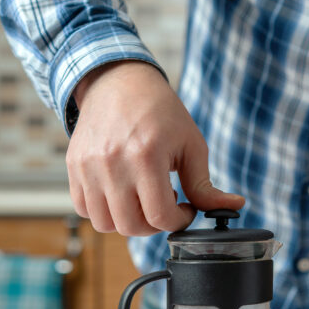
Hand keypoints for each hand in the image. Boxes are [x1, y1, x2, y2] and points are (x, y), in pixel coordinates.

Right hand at [67, 60, 243, 235]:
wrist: (119, 82)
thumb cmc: (161, 112)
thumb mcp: (191, 145)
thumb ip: (205, 185)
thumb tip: (235, 206)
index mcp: (145, 156)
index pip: (160, 217)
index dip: (179, 220)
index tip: (185, 208)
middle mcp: (112, 164)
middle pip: (132, 226)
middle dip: (154, 224)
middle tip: (164, 204)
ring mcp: (88, 166)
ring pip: (105, 224)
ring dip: (128, 220)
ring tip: (142, 198)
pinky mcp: (74, 166)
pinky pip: (84, 209)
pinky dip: (104, 211)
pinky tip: (121, 194)